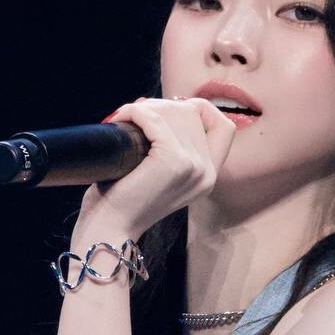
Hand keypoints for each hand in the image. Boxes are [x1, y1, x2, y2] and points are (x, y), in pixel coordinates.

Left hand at [80, 96, 236, 236]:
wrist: (110, 228)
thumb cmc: (124, 199)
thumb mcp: (159, 173)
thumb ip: (173, 147)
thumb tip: (162, 106)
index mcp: (208, 177)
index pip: (224, 127)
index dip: (200, 110)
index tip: (169, 113)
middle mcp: (207, 172)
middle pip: (193, 112)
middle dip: (161, 106)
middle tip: (133, 117)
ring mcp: (193, 166)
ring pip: (175, 111)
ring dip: (145, 108)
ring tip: (124, 121)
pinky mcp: (174, 161)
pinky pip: (155, 118)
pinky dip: (134, 113)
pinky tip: (120, 120)